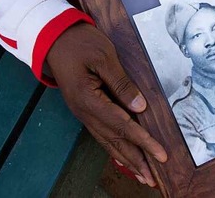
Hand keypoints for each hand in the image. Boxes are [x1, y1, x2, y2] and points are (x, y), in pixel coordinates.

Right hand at [46, 22, 166, 186]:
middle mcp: (84, 111)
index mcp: (88, 99)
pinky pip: (101, 132)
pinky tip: (123, 156)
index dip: (143, 141)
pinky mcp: (84, 107)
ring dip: (126, 158)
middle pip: (114, 141)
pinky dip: (114, 147)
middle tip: (153, 178)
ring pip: (107, 140)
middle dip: (136, 160)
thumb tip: (140, 107)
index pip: (122, 126)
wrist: (53, 36)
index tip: (161, 154)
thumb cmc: (80, 42)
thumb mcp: (104, 57)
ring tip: (142, 175)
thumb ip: (122, 84)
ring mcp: (82, 111)